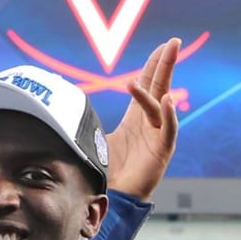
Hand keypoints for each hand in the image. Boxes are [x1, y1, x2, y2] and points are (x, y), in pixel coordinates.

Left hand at [104, 38, 180, 200]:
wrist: (113, 197)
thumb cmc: (107, 171)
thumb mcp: (96, 139)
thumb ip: (91, 123)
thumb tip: (67, 111)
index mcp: (137, 118)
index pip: (149, 84)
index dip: (154, 65)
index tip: (161, 46)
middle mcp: (151, 123)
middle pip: (161, 86)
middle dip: (166, 64)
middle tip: (173, 42)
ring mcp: (158, 136)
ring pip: (161, 105)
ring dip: (155, 87)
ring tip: (151, 68)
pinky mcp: (162, 151)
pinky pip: (169, 129)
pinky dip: (170, 115)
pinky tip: (168, 99)